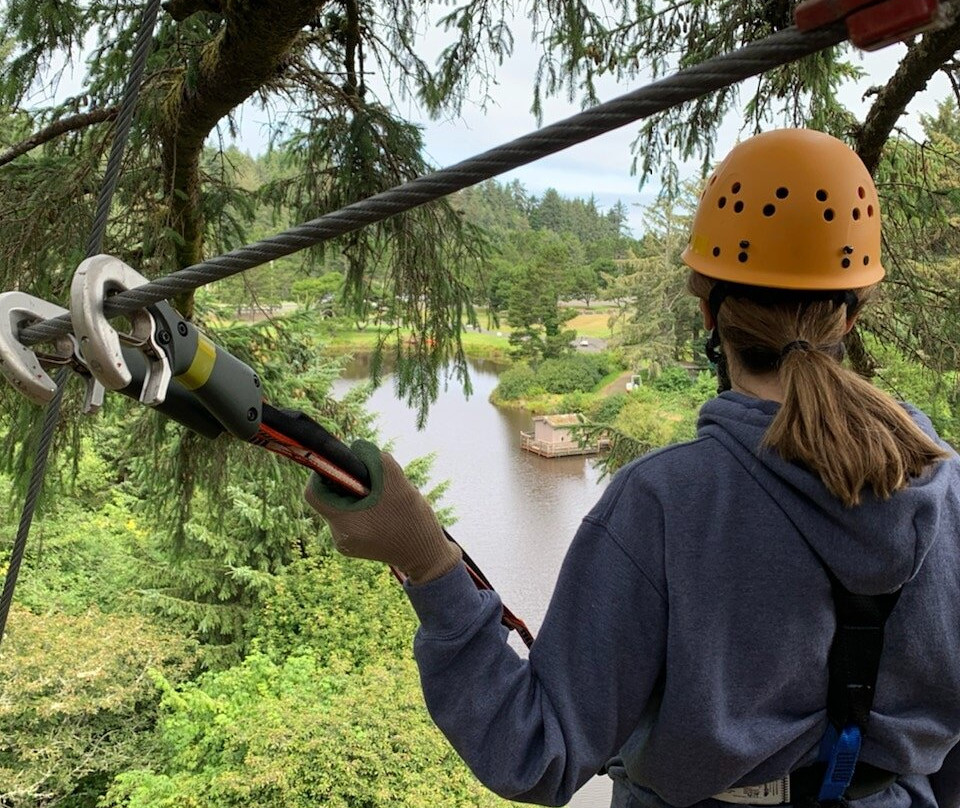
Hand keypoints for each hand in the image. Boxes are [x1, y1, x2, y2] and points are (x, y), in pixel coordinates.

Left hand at [304, 440, 461, 584]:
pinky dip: (366, 508)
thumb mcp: (397, 481)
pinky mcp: (358, 546)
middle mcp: (340, 536)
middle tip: (375, 482)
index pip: (313, 492)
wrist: (427, 556)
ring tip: (386, 499)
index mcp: (344, 523)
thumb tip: (357, 448)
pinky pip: (354, 518)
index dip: (324, 473)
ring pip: (344, 507)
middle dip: (350, 483)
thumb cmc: (412, 520)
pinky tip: (386, 511)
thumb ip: (375, 459)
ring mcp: (348, 544)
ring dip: (361, 495)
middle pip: (330, 498)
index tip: (345, 466)